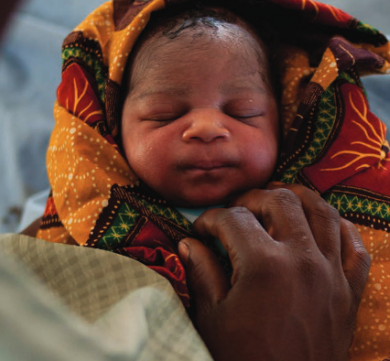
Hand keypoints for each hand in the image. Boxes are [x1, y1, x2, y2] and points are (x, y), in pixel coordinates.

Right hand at [178, 184, 369, 360]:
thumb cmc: (242, 359)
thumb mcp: (212, 317)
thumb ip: (201, 271)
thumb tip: (188, 242)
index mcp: (264, 265)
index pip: (234, 220)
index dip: (211, 219)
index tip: (200, 228)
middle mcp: (303, 259)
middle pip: (281, 202)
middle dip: (253, 198)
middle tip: (236, 210)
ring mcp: (332, 273)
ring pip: (323, 212)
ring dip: (299, 198)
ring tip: (278, 198)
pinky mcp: (350, 291)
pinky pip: (354, 246)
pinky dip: (340, 228)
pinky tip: (323, 223)